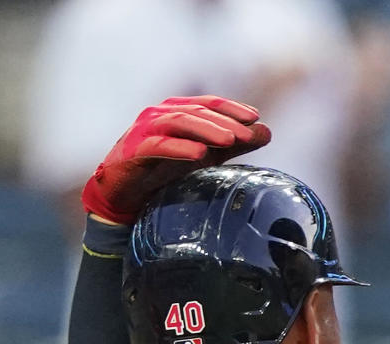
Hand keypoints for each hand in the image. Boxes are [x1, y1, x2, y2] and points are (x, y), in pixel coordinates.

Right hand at [82, 95, 271, 223]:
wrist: (122, 193)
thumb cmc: (161, 171)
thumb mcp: (202, 156)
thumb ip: (231, 145)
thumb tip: (267, 133)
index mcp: (177, 112)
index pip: (208, 104)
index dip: (232, 108)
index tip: (256, 118)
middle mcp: (160, 114)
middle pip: (197, 112)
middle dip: (225, 122)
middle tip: (248, 133)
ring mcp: (145, 130)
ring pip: (179, 123)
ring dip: (206, 130)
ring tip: (230, 141)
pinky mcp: (133, 150)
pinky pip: (158, 146)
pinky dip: (179, 148)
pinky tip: (199, 154)